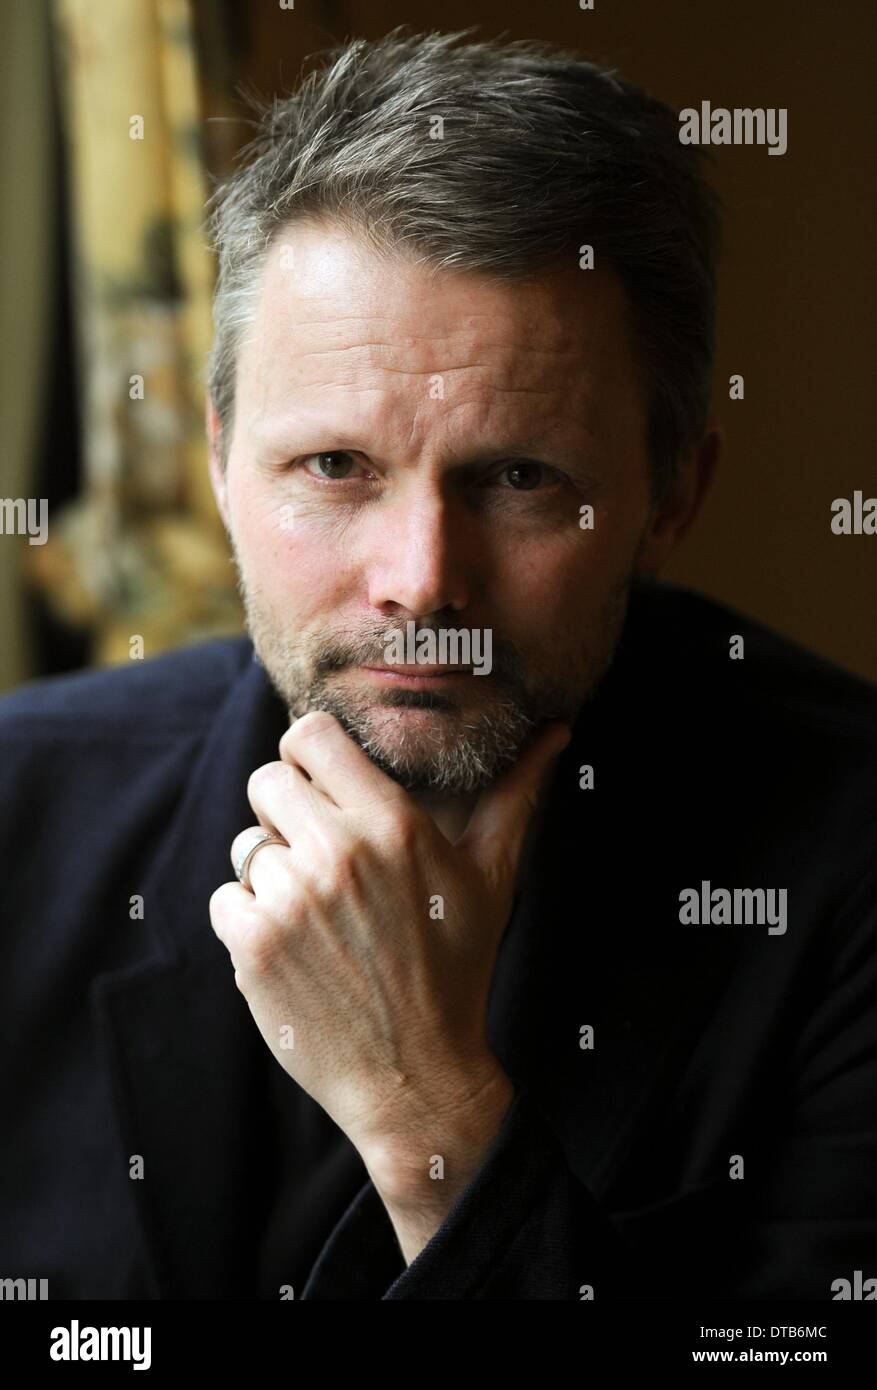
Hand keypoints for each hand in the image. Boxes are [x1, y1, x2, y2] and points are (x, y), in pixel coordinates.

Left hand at [209, 710, 569, 1197]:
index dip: (309, 755)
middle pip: (266, 781)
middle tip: (321, 857)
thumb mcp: (493, 876)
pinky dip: (249, 920)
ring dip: (272, 874)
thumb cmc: (458, 967)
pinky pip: (227, 896)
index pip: (310, 735)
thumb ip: (515, 794)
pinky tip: (296, 948)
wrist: (416, 1077)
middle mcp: (338, 852)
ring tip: (320, 916)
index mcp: (394, 824)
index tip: (323, 786)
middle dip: (286, 812)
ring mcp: (290, 899)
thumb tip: (558, 728)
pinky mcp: (253, 943)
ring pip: (247, 845)